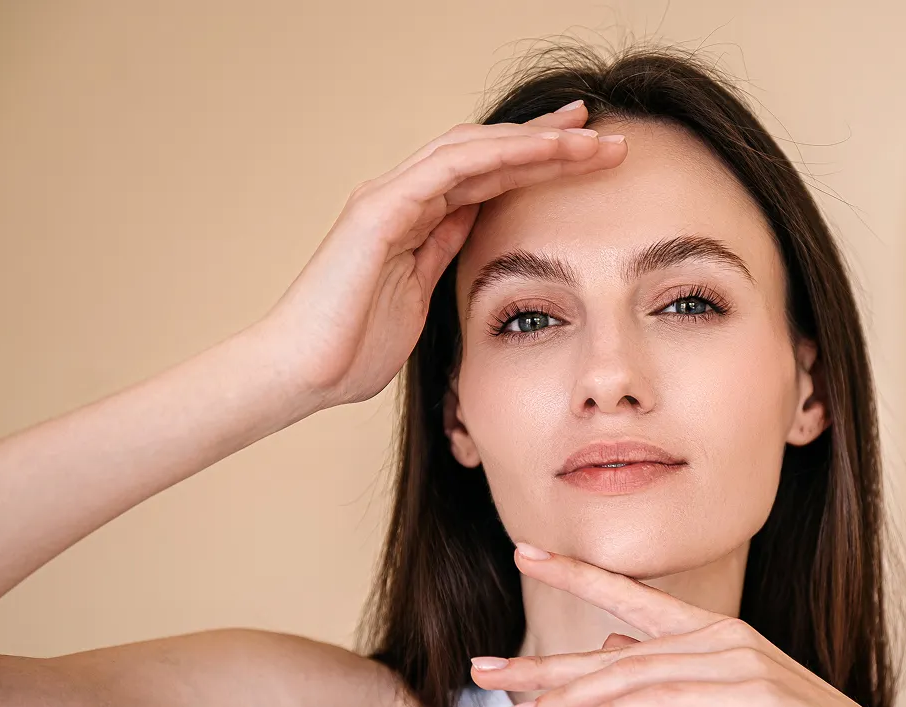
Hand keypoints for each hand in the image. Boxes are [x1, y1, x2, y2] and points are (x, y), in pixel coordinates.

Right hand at [246, 102, 626, 409]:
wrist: (299, 375)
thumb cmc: (350, 352)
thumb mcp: (418, 301)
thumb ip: (441, 257)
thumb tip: (473, 227)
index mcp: (414, 221)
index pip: (486, 177)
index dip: (538, 161)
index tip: (587, 155)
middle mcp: (401, 198)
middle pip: (486, 152)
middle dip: (547, 139)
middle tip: (605, 131)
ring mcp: (387, 198)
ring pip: (474, 150)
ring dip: (535, 141)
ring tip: (589, 137)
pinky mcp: (378, 211)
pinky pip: (447, 169)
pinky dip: (498, 155)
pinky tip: (542, 150)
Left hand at [469, 544, 905, 706]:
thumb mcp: (726, 702)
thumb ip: (671, 673)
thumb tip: (615, 648)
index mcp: (712, 634)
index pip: (630, 597)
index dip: (576, 573)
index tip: (524, 551)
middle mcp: (720, 638)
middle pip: (612, 646)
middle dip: (544, 661)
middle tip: (484, 669)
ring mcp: (736, 663)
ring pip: (630, 676)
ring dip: (567, 701)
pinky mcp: (748, 697)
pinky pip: (664, 704)